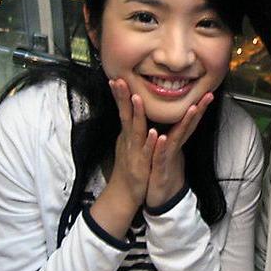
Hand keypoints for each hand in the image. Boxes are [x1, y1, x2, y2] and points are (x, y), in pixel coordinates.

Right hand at [90, 78, 156, 239]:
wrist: (126, 194)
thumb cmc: (131, 167)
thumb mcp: (129, 145)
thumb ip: (131, 130)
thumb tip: (130, 115)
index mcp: (129, 135)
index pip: (124, 110)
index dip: (120, 94)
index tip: (117, 77)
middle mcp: (130, 140)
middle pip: (125, 115)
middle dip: (123, 97)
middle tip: (118, 79)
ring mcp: (136, 151)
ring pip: (136, 130)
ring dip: (137, 114)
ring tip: (137, 98)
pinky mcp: (143, 164)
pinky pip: (148, 151)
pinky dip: (150, 142)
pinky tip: (154, 133)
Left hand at [145, 92, 213, 207]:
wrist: (157, 198)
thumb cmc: (161, 171)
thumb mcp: (166, 150)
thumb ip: (172, 135)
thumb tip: (177, 122)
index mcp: (174, 140)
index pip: (187, 119)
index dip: (197, 105)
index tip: (207, 90)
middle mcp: (174, 146)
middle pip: (188, 125)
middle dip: (199, 109)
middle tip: (209, 95)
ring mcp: (169, 157)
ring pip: (178, 137)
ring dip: (186, 123)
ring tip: (193, 108)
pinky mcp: (159, 169)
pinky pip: (160, 156)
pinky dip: (161, 147)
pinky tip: (162, 137)